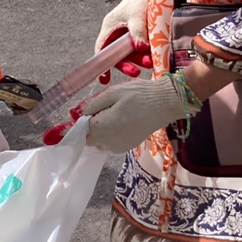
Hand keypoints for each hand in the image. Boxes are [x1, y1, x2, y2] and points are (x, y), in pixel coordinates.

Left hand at [83, 74, 200, 154]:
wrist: (165, 105)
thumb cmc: (139, 95)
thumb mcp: (113, 93)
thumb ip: (94, 105)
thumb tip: (79, 113)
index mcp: (104, 127)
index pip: (81, 131)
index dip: (76, 126)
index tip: (76, 119)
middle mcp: (109, 141)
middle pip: (89, 139)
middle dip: (88, 128)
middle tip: (98, 111)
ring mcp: (119, 147)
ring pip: (99, 143)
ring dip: (99, 132)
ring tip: (110, 115)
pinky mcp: (127, 147)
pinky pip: (110, 145)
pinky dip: (108, 136)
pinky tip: (118, 122)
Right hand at [95, 0, 152, 82]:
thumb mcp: (137, 15)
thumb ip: (137, 32)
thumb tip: (140, 49)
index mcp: (110, 27)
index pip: (102, 49)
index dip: (102, 64)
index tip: (104, 78)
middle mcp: (116, 33)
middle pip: (117, 55)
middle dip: (126, 64)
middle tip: (137, 72)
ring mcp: (127, 35)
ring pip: (130, 53)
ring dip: (139, 60)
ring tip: (150, 62)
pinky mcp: (138, 35)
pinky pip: (139, 49)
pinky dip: (145, 54)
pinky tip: (152, 57)